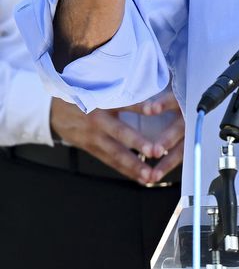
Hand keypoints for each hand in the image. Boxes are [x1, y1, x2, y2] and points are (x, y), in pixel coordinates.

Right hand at [50, 90, 184, 185]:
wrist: (52, 112)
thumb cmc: (81, 96)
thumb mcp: (95, 89)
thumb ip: (118, 91)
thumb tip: (147, 90)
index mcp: (100, 102)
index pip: (122, 102)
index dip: (138, 106)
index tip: (154, 109)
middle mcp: (97, 121)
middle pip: (119, 132)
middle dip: (138, 143)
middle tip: (156, 152)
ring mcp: (93, 138)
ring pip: (115, 153)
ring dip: (134, 166)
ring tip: (151, 175)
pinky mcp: (91, 149)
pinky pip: (111, 162)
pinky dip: (126, 171)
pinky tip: (142, 179)